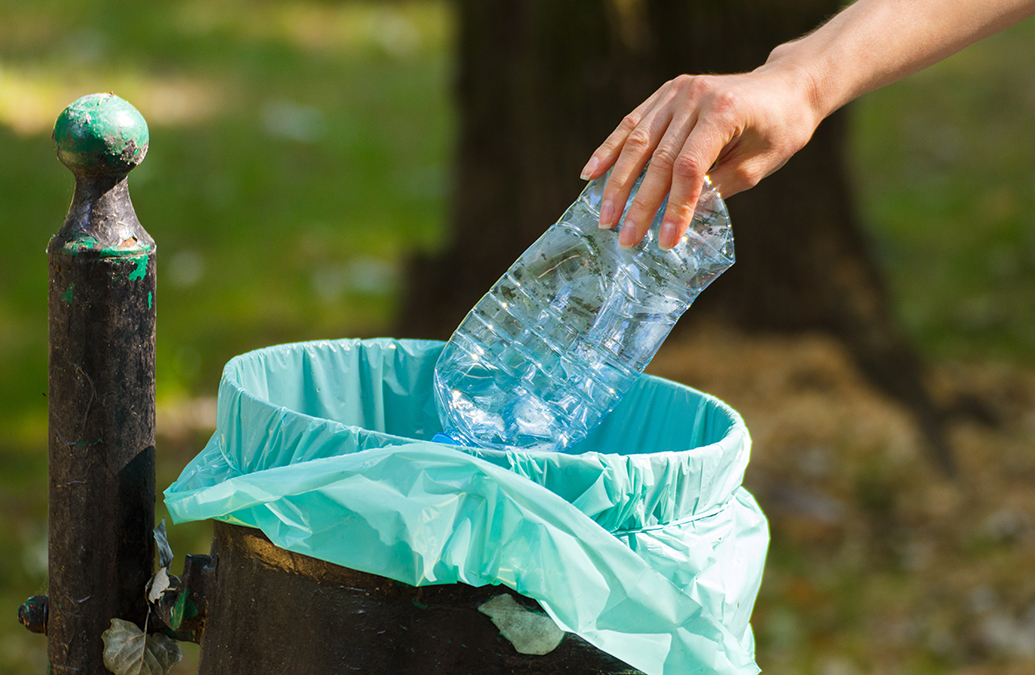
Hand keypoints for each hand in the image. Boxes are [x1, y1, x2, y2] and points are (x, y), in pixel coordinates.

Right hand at [580, 62, 821, 249]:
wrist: (786, 87)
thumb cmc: (779, 130)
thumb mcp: (757, 167)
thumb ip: (716, 188)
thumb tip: (677, 219)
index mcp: (723, 112)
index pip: (689, 168)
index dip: (675, 207)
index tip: (665, 241)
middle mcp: (695, 97)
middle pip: (658, 158)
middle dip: (639, 204)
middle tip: (625, 239)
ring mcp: (677, 91)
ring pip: (636, 141)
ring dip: (617, 183)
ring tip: (605, 217)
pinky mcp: (667, 92)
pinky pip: (632, 123)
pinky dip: (609, 150)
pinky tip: (591, 173)